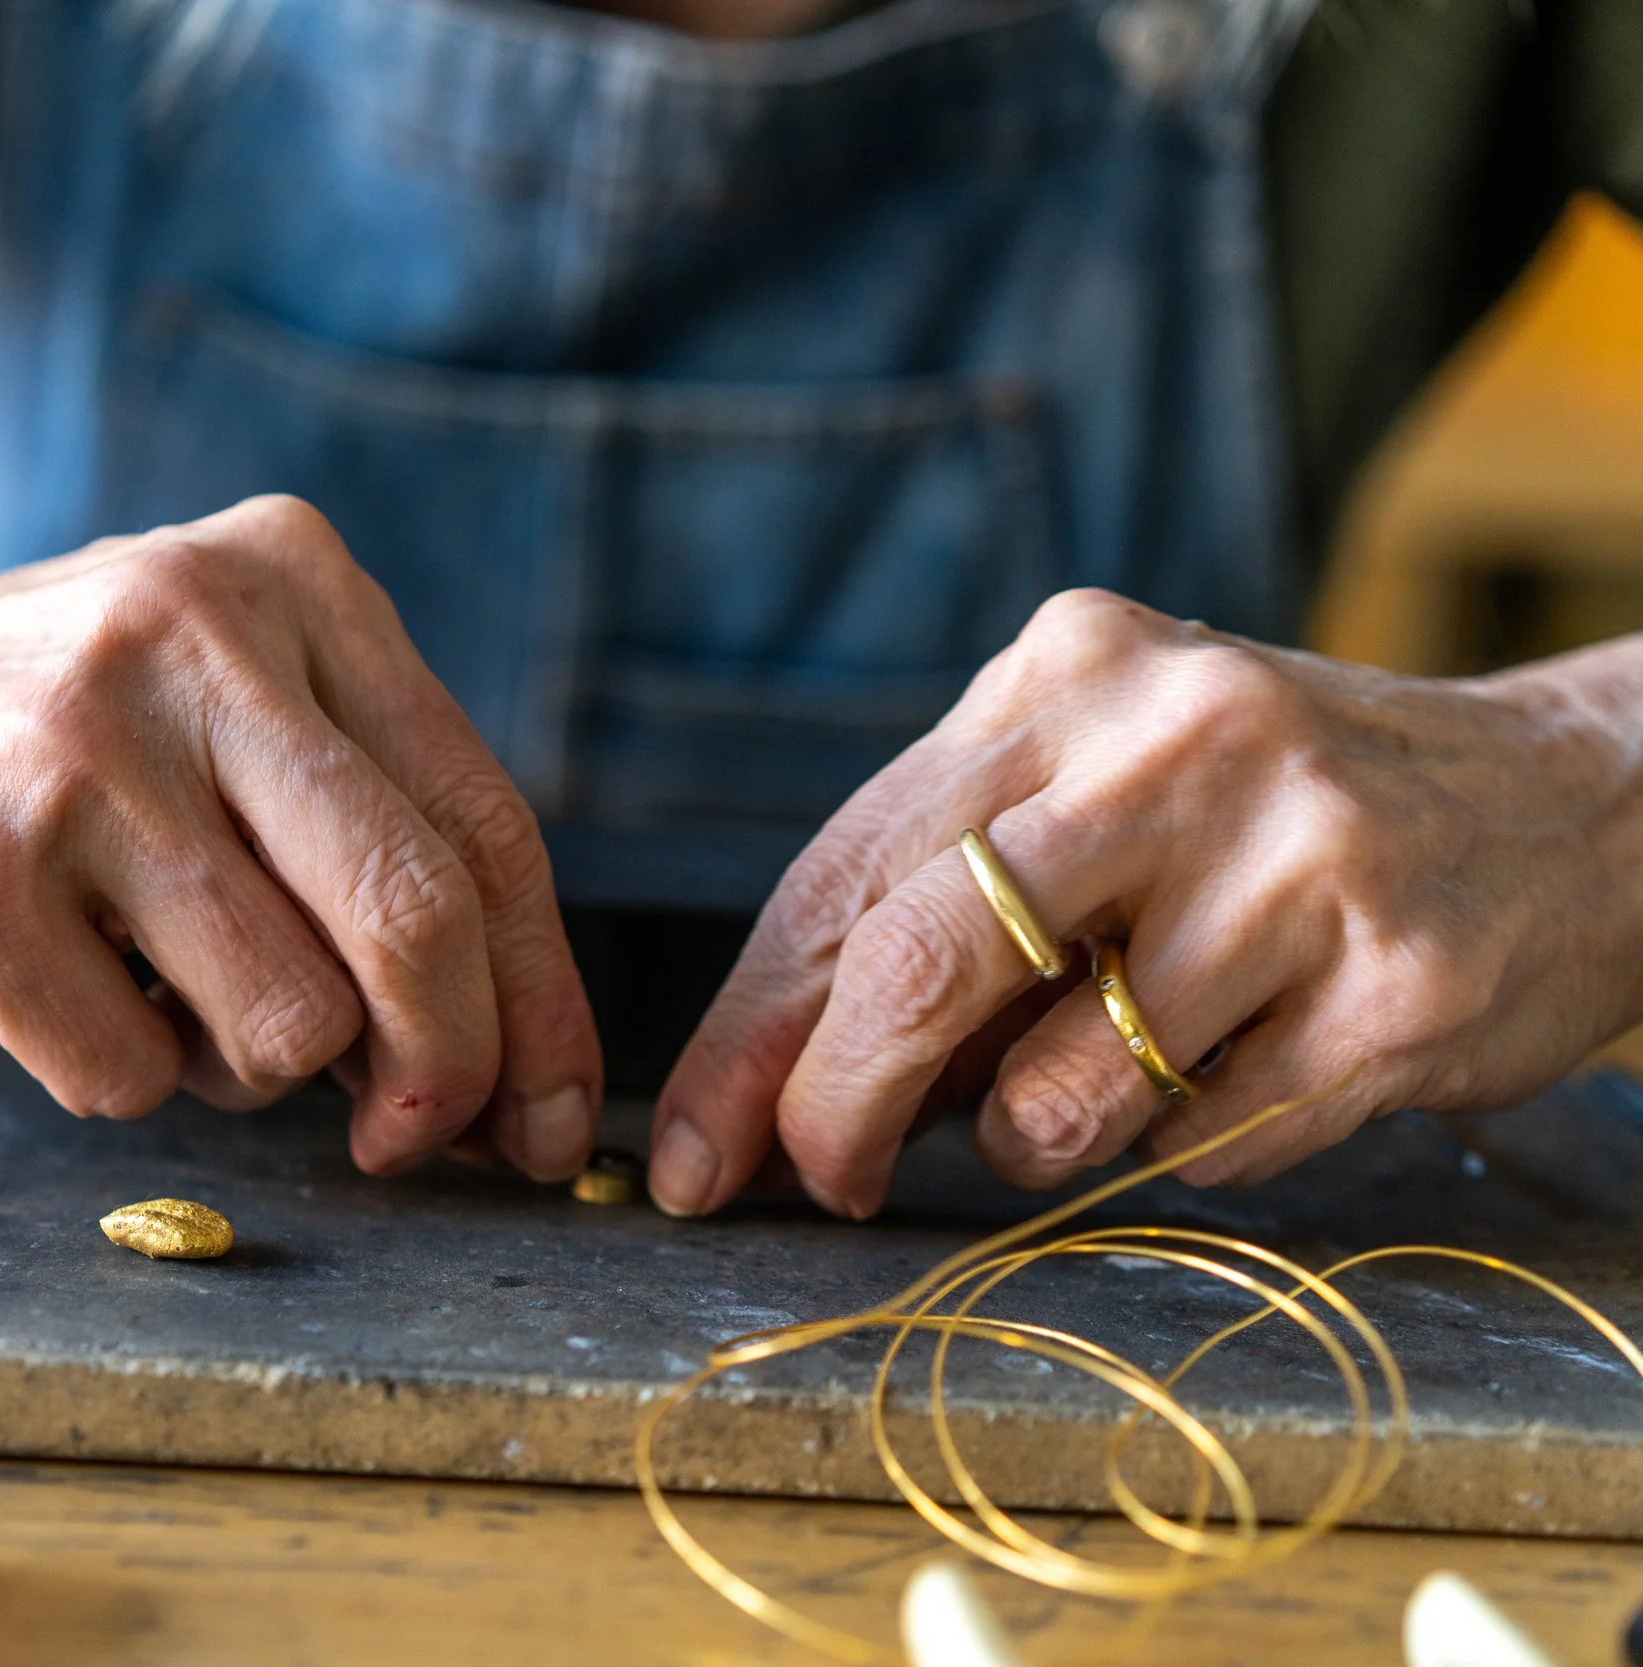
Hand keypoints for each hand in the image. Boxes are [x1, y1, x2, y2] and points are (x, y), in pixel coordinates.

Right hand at [0, 498, 600, 1177]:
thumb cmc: (19, 743)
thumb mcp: (205, 695)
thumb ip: (360, 825)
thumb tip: (517, 1067)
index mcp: (287, 576)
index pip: (487, 825)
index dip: (542, 1004)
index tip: (550, 1122)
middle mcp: (192, 635)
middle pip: (419, 923)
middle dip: (445, 1073)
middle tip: (404, 1138)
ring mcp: (74, 757)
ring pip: (289, 1025)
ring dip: (239, 1063)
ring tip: (147, 982)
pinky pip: (134, 1079)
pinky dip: (111, 1075)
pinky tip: (42, 987)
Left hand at [649, 589, 1642, 1216]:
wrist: (1574, 803)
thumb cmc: (1267, 819)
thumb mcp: (1095, 792)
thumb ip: (939, 900)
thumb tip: (763, 1091)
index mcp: (1066, 673)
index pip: (847, 874)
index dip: (748, 1033)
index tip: (690, 1153)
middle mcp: (1174, 738)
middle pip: (918, 968)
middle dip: (830, 1110)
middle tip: (821, 1182)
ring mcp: (1295, 858)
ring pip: (1051, 1097)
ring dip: (1036, 1139)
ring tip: (1114, 1072)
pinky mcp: (1390, 988)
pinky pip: (1194, 1148)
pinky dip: (1176, 1147)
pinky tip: (1245, 1063)